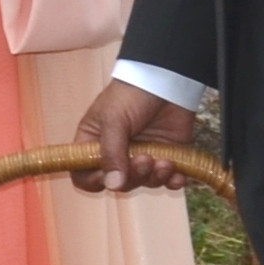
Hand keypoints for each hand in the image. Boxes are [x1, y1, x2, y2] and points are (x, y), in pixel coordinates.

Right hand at [78, 79, 200, 193]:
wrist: (167, 79)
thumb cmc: (132, 93)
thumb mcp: (114, 119)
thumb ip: (111, 152)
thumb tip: (112, 185)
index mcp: (94, 144)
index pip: (84, 174)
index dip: (94, 181)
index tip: (108, 177)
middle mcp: (117, 154)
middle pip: (119, 183)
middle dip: (133, 176)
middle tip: (145, 159)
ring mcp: (142, 156)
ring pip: (144, 182)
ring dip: (155, 177)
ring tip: (165, 161)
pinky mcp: (166, 156)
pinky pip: (168, 179)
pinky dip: (173, 181)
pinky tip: (178, 175)